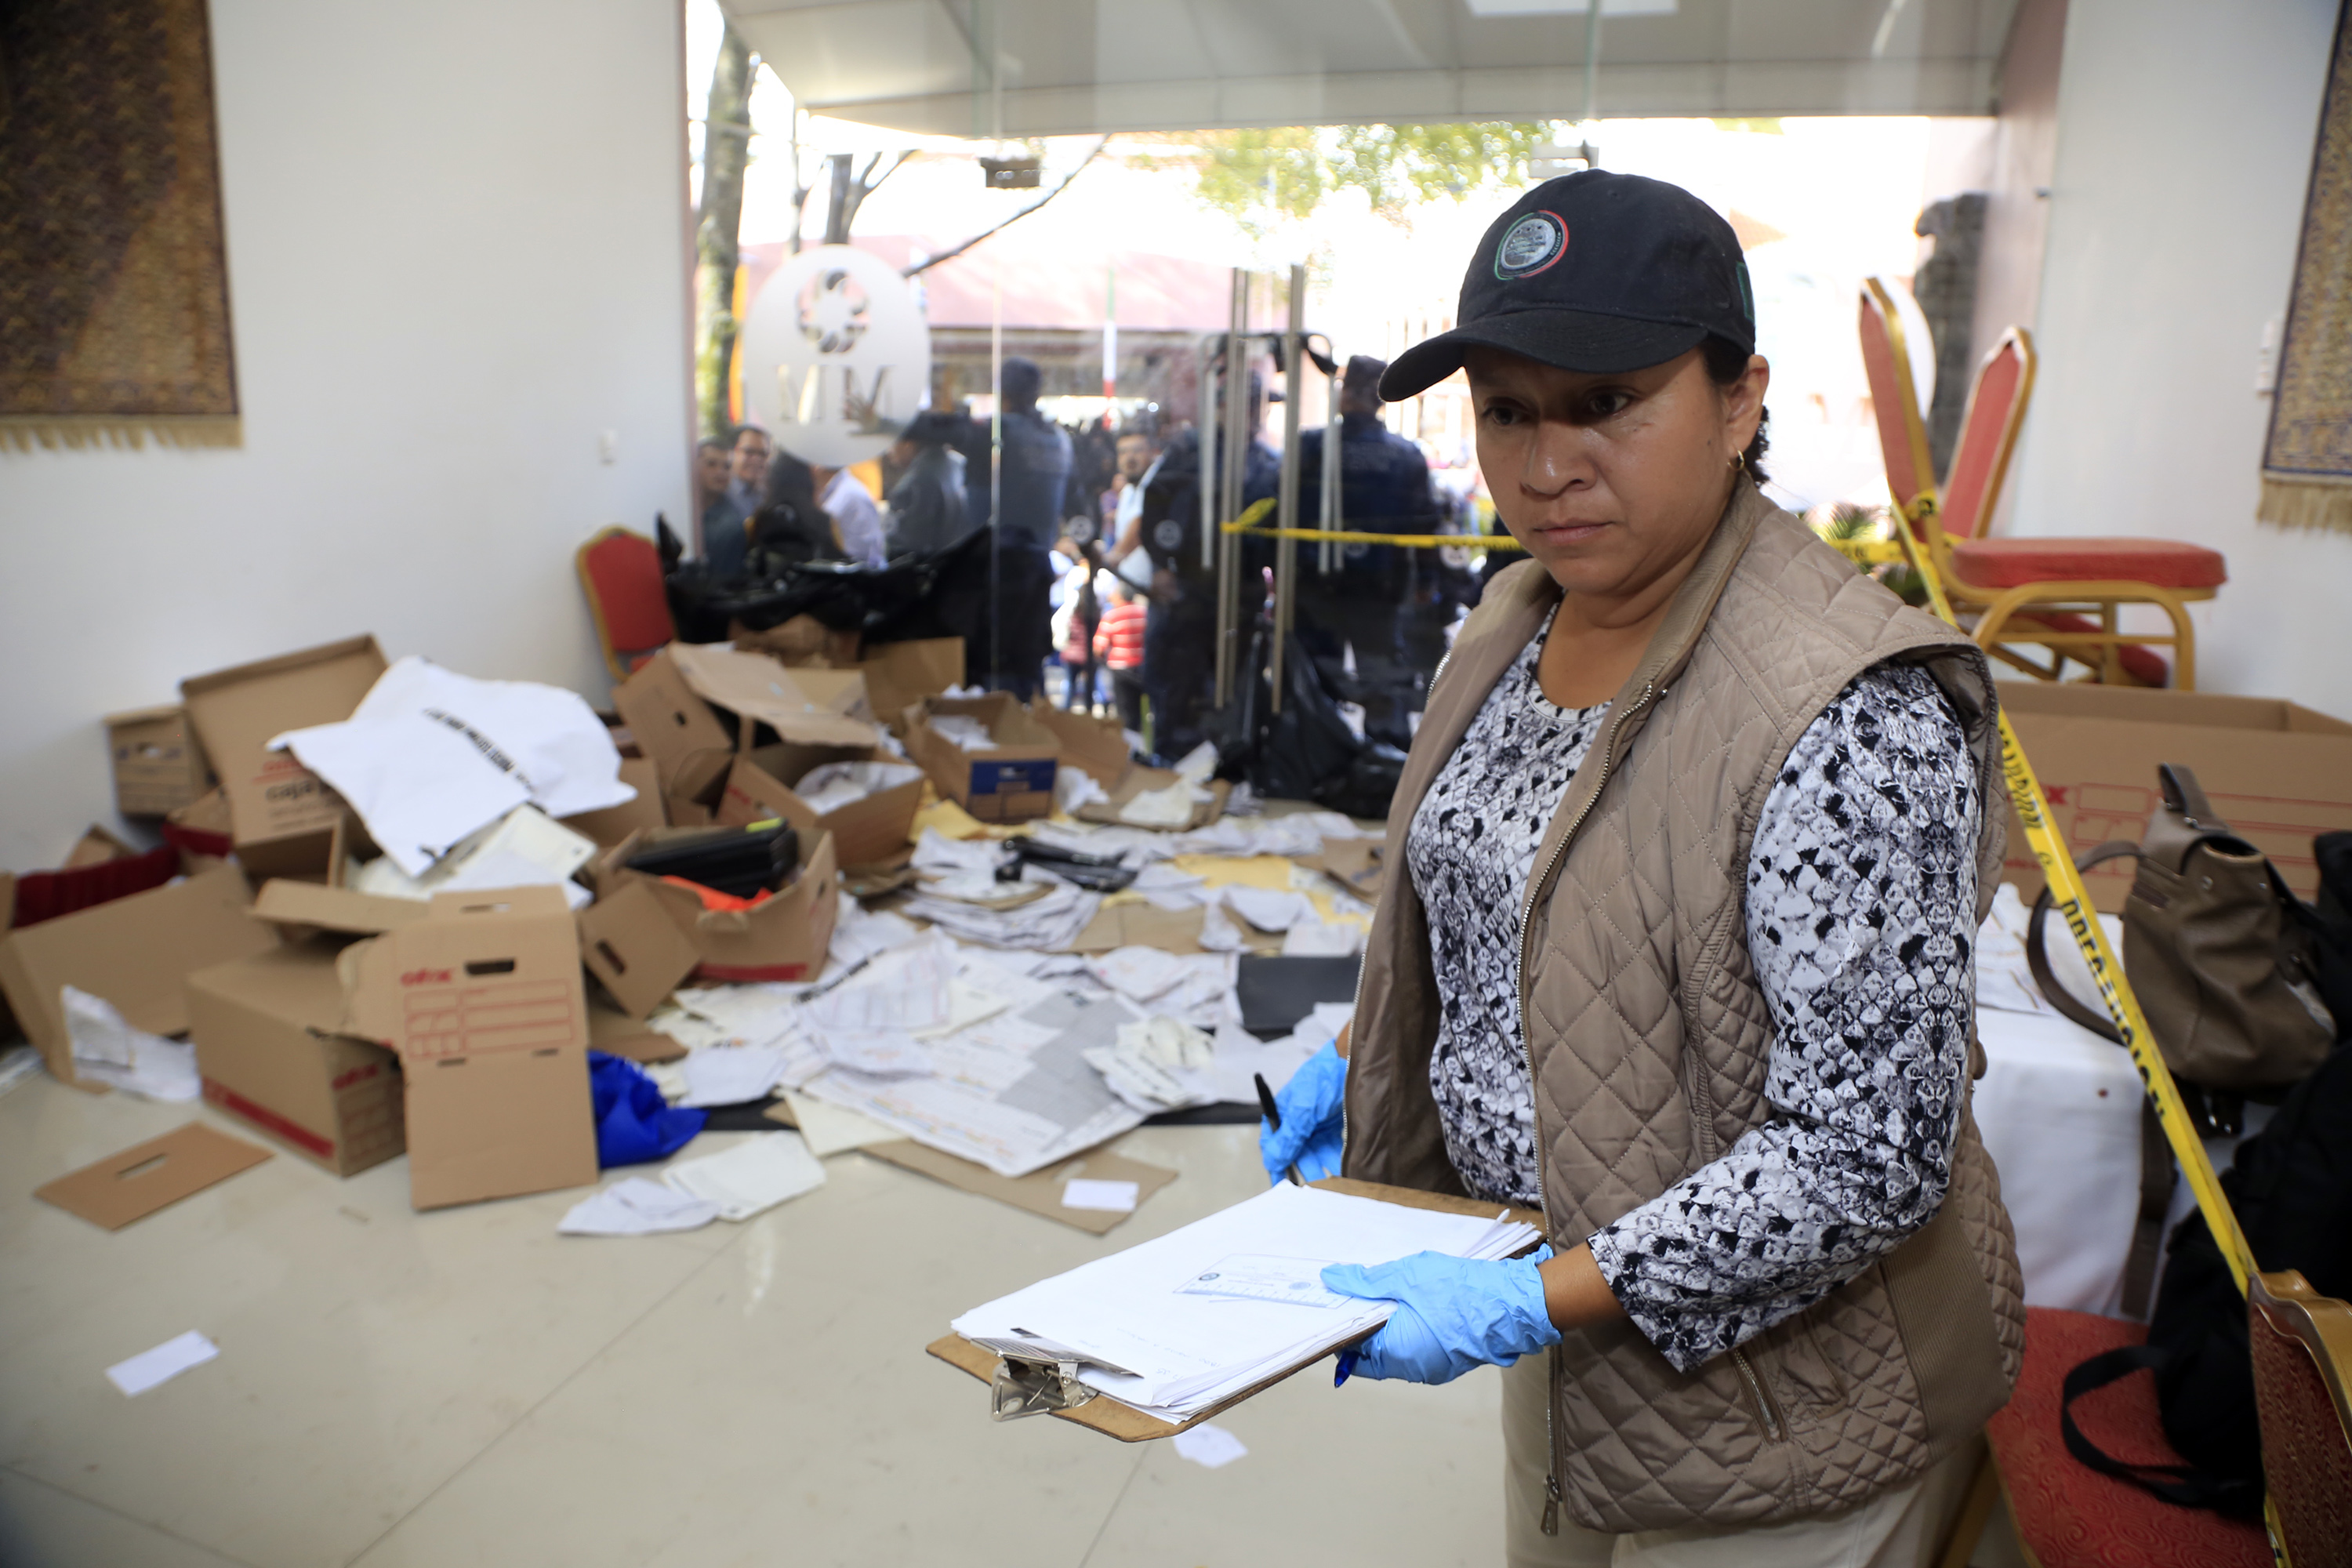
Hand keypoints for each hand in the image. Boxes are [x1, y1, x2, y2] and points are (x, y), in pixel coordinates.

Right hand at [1259, 1043, 1346, 1184]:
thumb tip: (1272, 1161)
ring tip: (1332, 1186)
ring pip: (1317, 1157)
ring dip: (1323, 1170)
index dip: (1279, 1168)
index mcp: (1282, 1117)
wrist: (1352, 1062)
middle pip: (1297, 1156)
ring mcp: (1316, 1128)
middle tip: (1314, 1192)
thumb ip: (1289, 1138)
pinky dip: (1337, 1163)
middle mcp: (1297, 1125)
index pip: (1275, 1148)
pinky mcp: (1335, 1129)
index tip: (1284, 1189)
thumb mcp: (1303, 1110)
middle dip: (1305, 1173)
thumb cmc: (1321, 1079)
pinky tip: (1345, 1174)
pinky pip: (1334, 1151)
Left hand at [1321, 1247, 1559, 1384]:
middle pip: (1372, 1353)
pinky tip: (1414, 1303)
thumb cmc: (1461, 1290)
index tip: (1337, 1304)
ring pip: (1395, 1350)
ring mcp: (1432, 1368)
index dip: (1342, 1326)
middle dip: (1366, 1324)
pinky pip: (1417, 1349)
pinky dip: (1410, 1329)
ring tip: (1391, 1292)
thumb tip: (1333, 1280)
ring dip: (1389, 1325)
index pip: (1352, 1350)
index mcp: (1395, 1352)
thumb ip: (1366, 1281)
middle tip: (1362, 1292)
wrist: (1512, 1304)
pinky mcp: (1448, 1362)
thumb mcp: (1406, 1276)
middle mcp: (1411, 1369)